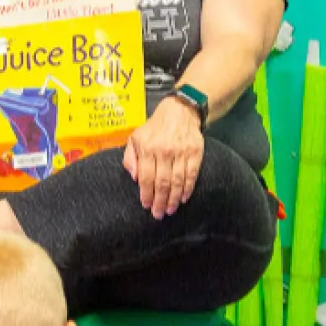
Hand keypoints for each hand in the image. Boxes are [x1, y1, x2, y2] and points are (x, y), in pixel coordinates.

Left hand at [123, 99, 204, 218]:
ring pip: (177, 181)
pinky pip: (192, 174)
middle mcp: (165, 151)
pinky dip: (188, 188)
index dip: (146, 194)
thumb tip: (134, 177)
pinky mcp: (195, 152)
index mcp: (148, 148)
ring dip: (174, 199)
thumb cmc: (154, 128)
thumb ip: (130, 157)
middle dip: (160, 201)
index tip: (146, 206)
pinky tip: (184, 198)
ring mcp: (181, 152)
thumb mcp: (135, 137)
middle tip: (158, 214)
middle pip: (162, 182)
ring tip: (170, 210)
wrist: (180, 111)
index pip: (147, 177)